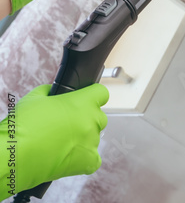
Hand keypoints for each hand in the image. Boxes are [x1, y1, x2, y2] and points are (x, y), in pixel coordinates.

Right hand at [0, 84, 108, 198]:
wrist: (13, 156)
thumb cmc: (22, 125)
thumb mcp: (35, 98)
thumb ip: (52, 92)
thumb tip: (55, 93)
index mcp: (82, 102)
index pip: (101, 93)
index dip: (92, 97)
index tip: (84, 101)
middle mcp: (92, 120)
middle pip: (98, 117)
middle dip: (85, 119)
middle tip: (66, 125)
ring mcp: (92, 141)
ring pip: (94, 137)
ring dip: (82, 139)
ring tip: (60, 143)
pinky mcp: (89, 161)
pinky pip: (93, 159)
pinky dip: (83, 158)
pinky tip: (69, 157)